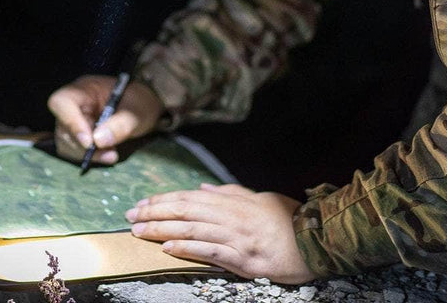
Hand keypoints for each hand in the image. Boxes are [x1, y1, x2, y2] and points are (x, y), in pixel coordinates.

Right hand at [47, 75, 162, 164]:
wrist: (144, 107)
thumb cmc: (140, 102)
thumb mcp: (137, 111)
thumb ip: (120, 124)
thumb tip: (98, 141)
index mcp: (85, 89)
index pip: (62, 102)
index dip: (70, 122)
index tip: (89, 142)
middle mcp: (75, 103)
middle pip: (62, 126)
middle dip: (83, 145)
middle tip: (108, 153)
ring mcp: (74, 118)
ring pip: (65, 141)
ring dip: (85, 154)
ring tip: (110, 155)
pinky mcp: (78, 134)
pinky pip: (72, 149)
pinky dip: (88, 157)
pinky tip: (106, 156)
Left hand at [125, 184, 314, 283]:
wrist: (316, 240)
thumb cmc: (287, 218)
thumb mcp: (258, 198)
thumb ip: (230, 193)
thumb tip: (203, 187)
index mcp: (232, 201)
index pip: (189, 198)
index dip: (163, 200)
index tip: (142, 204)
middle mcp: (230, 216)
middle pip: (185, 212)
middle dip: (155, 213)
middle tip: (130, 216)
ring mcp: (236, 237)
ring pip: (191, 230)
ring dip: (162, 230)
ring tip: (139, 231)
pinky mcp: (243, 259)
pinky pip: (209, 252)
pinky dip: (186, 249)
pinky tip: (167, 249)